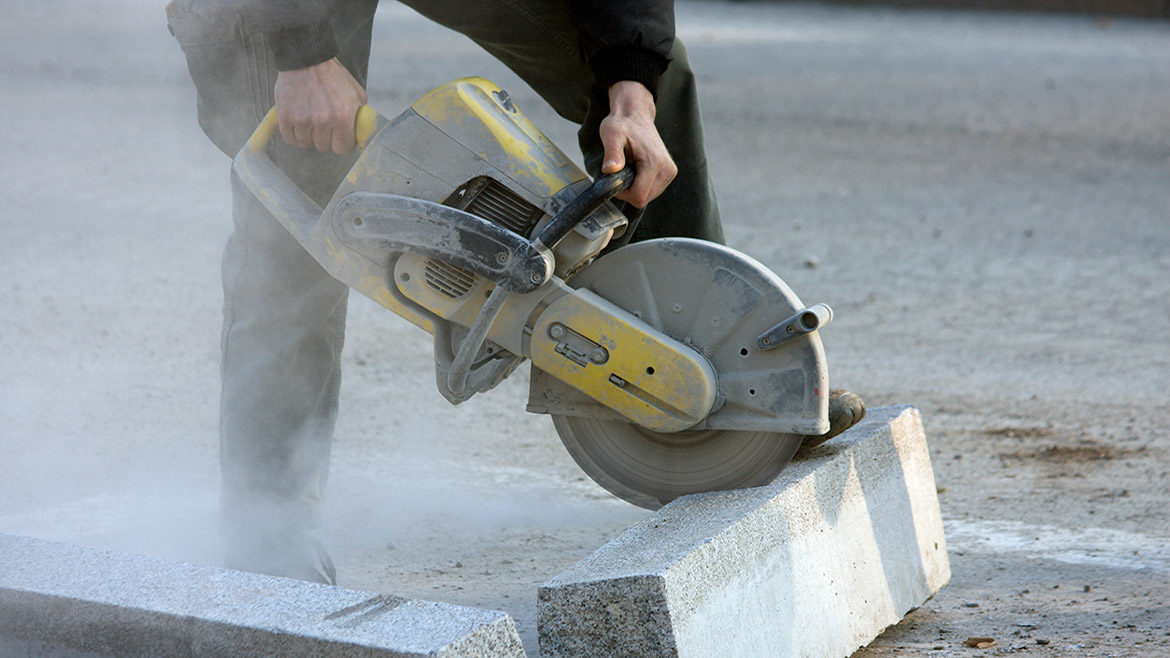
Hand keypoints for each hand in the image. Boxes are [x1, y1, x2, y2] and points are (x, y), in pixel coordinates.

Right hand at [274, 57, 366, 153]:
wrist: (308, 59)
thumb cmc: (334, 77)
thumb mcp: (357, 94)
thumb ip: (360, 116)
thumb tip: (361, 135)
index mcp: (343, 116)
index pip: (342, 148)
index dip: (341, 143)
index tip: (338, 137)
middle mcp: (323, 120)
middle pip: (323, 147)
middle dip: (325, 138)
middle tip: (323, 125)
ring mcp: (303, 119)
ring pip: (306, 143)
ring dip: (308, 136)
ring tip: (310, 121)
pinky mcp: (285, 116)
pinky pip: (289, 138)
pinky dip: (293, 134)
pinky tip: (298, 124)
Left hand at [599, 81, 677, 207]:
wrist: (636, 116)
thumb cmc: (622, 125)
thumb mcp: (612, 135)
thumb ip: (612, 153)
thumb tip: (610, 169)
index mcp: (655, 162)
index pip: (638, 196)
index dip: (622, 193)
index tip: (614, 177)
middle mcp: (667, 169)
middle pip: (643, 199)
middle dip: (628, 191)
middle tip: (620, 171)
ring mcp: (670, 172)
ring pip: (648, 197)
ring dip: (634, 188)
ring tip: (629, 168)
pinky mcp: (669, 173)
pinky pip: (652, 191)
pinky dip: (641, 185)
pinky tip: (637, 169)